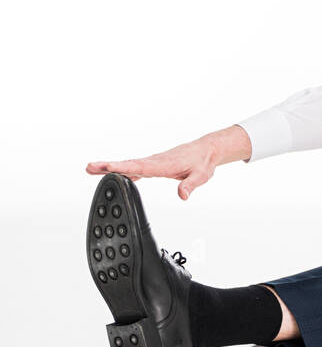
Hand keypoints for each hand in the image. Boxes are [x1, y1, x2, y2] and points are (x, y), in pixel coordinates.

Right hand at [85, 126, 250, 200]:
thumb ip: (191, 185)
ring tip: (91, 169)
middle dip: (109, 166)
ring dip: (110, 167)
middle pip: (129, 164)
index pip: (141, 167)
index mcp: (164, 164)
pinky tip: (112, 175)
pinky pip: (135, 168)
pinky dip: (123, 170)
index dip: (124, 168)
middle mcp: (155, 162)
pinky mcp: (154, 165)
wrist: (206, 150)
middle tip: (89, 167)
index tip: (109, 167)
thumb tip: (183, 195)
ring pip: (129, 165)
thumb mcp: (201, 176)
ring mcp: (153, 162)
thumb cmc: (203, 162)